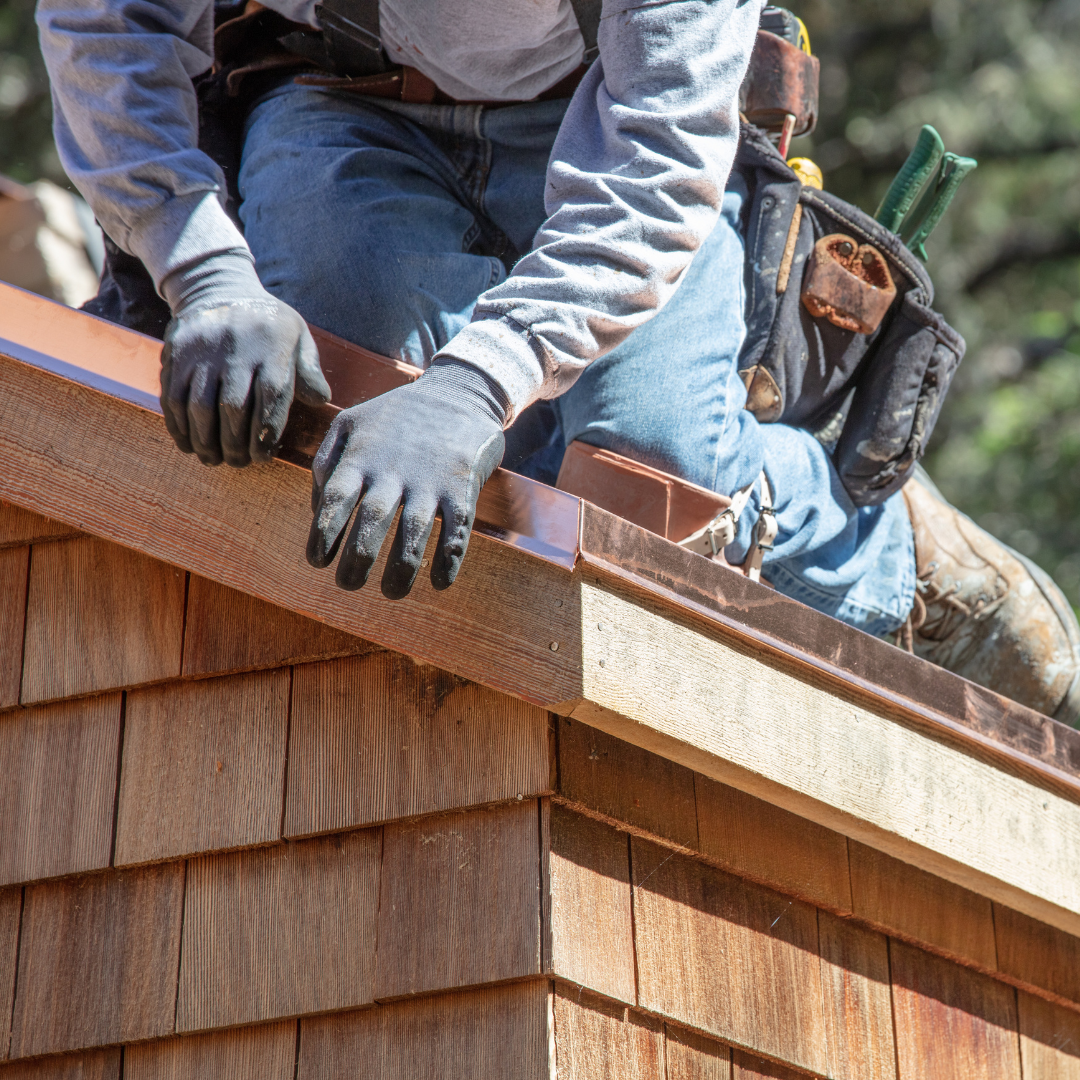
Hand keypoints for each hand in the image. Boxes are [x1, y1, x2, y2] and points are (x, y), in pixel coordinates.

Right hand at [160, 251, 329, 466]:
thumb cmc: (268, 324)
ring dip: (205, 440)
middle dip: (235, 443)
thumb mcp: (298, 336)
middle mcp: (235, 348)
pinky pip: (172, 396)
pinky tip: (189, 443)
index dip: (265, 433)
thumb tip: (320, 401)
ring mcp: (202, 351)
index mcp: (271, 347)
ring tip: (214, 459)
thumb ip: (309, 370)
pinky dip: (179, 425)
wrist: (218, 287)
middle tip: (239, 463)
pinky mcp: (176, 352)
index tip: (263, 457)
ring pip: (199, 405)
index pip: (271, 398)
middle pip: (232, 407)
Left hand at [306, 361, 506, 598]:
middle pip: (371, 520)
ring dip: (402, 568)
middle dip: (357, 559)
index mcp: (361, 457)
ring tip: (392, 593)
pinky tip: (439, 582)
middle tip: (348, 585)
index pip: (336, 501)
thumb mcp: (350, 423)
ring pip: (413, 531)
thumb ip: (326, 463)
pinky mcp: (462, 487)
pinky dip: (448, 559)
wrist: (460, 393)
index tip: (318, 562)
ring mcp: (430, 479)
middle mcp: (394, 470)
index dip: (324, 535)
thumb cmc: (397, 416)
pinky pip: (457, 529)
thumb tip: (316, 511)